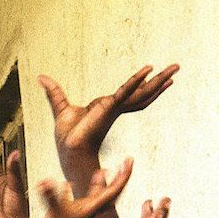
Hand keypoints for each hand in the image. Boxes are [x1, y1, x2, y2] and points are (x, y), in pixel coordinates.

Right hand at [33, 161, 134, 217]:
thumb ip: (52, 199)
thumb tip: (45, 182)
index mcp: (90, 210)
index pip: (112, 191)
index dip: (122, 176)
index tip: (130, 160)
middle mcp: (86, 212)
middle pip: (108, 192)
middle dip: (118, 177)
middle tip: (128, 160)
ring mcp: (76, 215)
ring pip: (92, 197)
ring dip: (99, 184)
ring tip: (102, 170)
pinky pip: (72, 201)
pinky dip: (70, 191)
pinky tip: (68, 183)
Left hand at [39, 65, 177, 178]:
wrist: (68, 149)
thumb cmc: (66, 135)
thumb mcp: (60, 107)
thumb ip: (54, 92)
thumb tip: (41, 78)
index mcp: (108, 106)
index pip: (132, 94)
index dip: (145, 85)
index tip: (157, 75)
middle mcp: (116, 107)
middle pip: (144, 92)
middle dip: (161, 80)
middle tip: (177, 68)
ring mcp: (115, 108)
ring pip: (141, 92)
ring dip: (158, 80)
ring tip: (175, 69)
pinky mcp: (109, 108)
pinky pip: (125, 92)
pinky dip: (135, 82)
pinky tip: (148, 72)